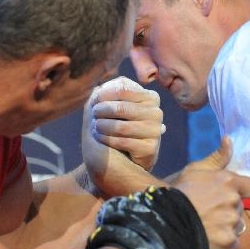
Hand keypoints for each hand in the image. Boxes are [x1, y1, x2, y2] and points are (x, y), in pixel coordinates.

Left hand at [82, 77, 164, 194]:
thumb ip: (104, 94)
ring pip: (121, 126)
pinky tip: (101, 138)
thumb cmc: (111, 129)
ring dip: (102, 126)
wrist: (115, 160)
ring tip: (96, 128)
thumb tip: (100, 88)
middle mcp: (156, 112)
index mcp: (149, 97)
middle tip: (93, 116)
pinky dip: (107, 140)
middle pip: (121, 107)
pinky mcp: (151, 148)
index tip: (94, 102)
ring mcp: (156, 131)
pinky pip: (123, 141)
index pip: (123, 88)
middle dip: (101, 111)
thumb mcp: (106, 108)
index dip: (103, 95)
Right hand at [172, 138, 249, 248]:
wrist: (164, 221)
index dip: (246, 191)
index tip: (235, 194)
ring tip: (206, 225)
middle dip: (228, 209)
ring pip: (236, 225)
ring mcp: (232, 223)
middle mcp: (234, 202)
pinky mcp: (229, 242)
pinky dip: (223, 241)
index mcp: (228, 182)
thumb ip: (217, 157)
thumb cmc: (177, 193)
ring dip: (226, 225)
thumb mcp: (195, 170)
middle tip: (208, 211)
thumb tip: (229, 140)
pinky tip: (208, 237)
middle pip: (239, 207)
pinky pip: (233, 242)